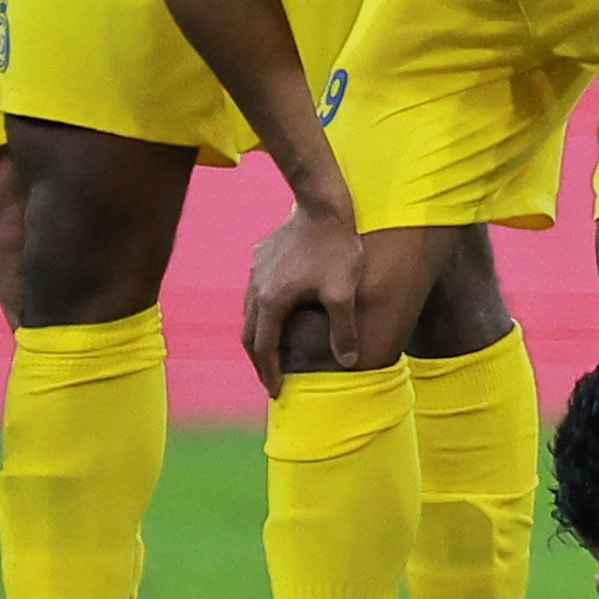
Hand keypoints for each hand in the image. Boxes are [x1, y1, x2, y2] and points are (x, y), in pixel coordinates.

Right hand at [241, 202, 362, 396]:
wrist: (322, 206)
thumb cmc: (335, 249)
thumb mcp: (343, 293)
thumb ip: (343, 330)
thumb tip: (348, 362)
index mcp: (271, 302)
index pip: (264, 348)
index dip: (270, 373)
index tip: (276, 391)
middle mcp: (255, 289)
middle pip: (250, 335)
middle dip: (260, 361)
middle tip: (272, 379)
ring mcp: (255, 272)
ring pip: (250, 313)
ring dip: (259, 336)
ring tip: (273, 352)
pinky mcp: (260, 258)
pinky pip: (255, 294)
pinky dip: (262, 313)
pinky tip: (276, 314)